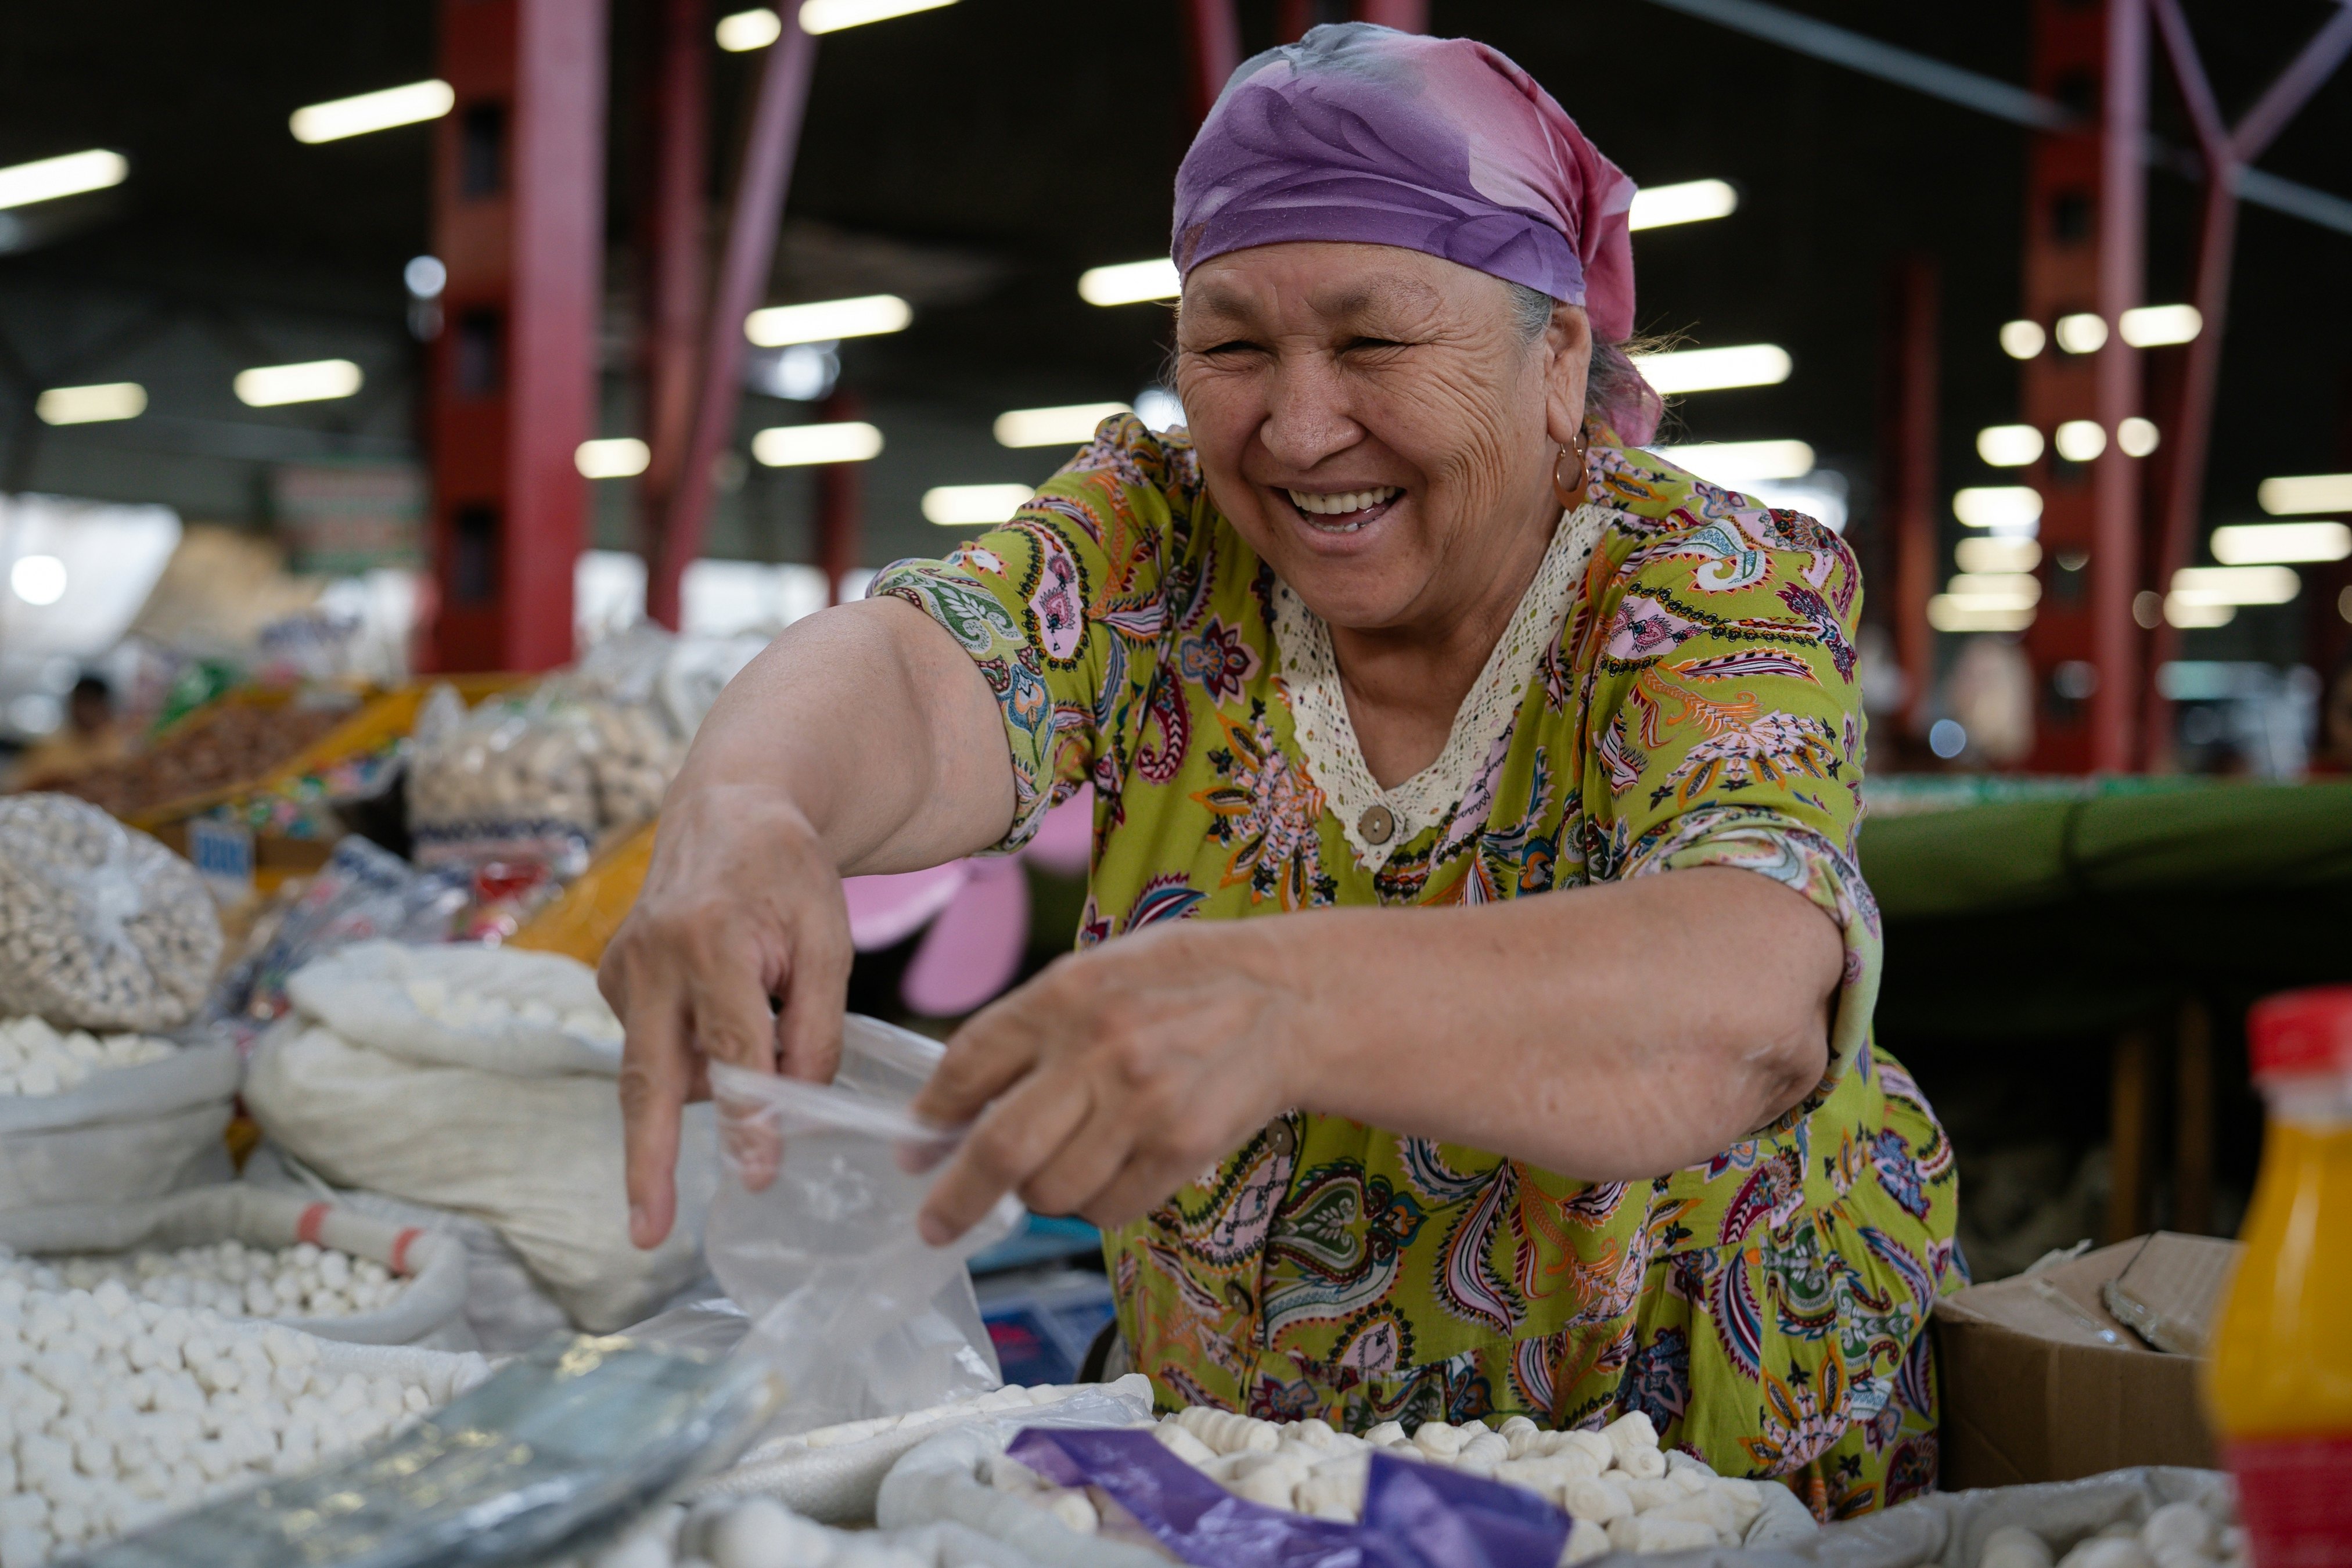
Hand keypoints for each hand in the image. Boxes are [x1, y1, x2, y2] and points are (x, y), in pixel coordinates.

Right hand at [599, 785, 851, 1247]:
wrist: (728, 810)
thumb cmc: (788, 875)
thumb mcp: (830, 940)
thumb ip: (816, 1027)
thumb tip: (794, 1113)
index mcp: (710, 939)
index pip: (734, 1045)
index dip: (748, 1116)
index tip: (756, 1176)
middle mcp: (651, 958)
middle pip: (651, 1078)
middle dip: (648, 1161)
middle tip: (645, 1232)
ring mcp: (621, 969)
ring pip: (660, 1067)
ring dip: (706, 1083)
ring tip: (757, 1008)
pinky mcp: (611, 980)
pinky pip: (657, 1045)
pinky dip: (694, 1051)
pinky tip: (726, 1005)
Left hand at [909, 919, 1310, 1243]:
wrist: (1287, 999)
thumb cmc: (1180, 982)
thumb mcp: (1095, 974)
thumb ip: (1025, 1031)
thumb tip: (948, 1113)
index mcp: (1065, 993)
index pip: (967, 1063)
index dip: (931, 1116)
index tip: (915, 1147)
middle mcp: (1100, 1049)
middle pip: (999, 1148)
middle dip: (955, 1199)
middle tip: (936, 1223)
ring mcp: (1144, 1103)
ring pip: (1053, 1192)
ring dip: (1041, 1196)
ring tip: (1067, 1165)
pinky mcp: (1184, 1147)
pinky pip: (1109, 1209)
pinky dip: (1097, 1205)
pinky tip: (1116, 1168)